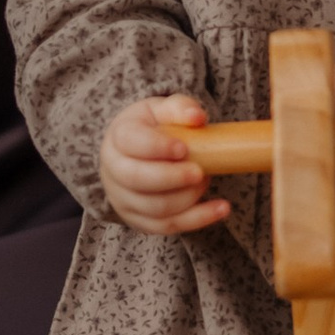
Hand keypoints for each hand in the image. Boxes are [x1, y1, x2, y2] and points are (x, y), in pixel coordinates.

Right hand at [100, 92, 229, 238]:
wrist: (133, 155)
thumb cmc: (151, 128)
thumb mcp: (161, 110)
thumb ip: (178, 108)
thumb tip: (197, 117)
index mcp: (118, 138)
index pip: (132, 143)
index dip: (157, 147)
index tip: (183, 148)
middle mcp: (113, 171)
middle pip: (137, 180)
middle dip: (172, 178)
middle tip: (199, 172)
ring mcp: (124, 200)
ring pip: (155, 207)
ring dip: (187, 197)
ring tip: (206, 180)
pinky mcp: (139, 221)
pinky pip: (168, 226)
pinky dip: (198, 219)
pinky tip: (221, 208)